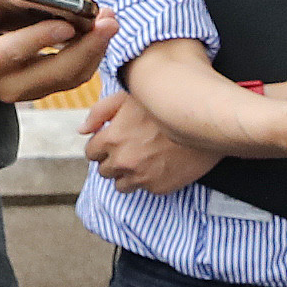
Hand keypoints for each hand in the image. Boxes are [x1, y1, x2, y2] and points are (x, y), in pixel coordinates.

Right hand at [0, 0, 114, 109]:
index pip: (13, 53)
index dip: (41, 38)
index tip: (68, 22)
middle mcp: (8, 85)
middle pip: (55, 74)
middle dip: (87, 48)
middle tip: (108, 21)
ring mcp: (29, 91)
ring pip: (70, 78)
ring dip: (96, 50)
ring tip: (110, 20)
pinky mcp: (45, 87)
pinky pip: (74, 76)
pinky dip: (92, 53)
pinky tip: (101, 28)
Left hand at [82, 83, 214, 195]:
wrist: (204, 122)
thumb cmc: (165, 105)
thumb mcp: (128, 98)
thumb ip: (100, 112)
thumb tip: (82, 130)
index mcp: (111, 139)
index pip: (91, 153)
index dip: (101, 146)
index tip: (112, 142)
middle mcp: (123, 161)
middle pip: (104, 171)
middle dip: (113, 161)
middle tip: (131, 149)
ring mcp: (141, 177)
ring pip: (121, 185)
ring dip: (128, 175)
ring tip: (144, 160)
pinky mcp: (158, 188)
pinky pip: (145, 189)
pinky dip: (149, 180)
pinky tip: (161, 164)